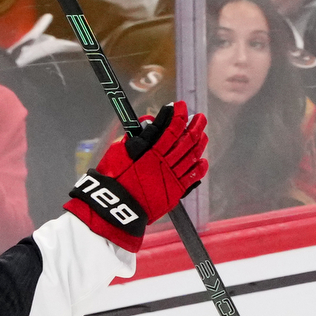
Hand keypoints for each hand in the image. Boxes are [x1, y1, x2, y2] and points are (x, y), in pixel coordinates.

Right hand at [64, 100, 206, 250]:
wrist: (115, 209)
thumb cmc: (113, 179)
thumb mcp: (118, 152)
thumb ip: (133, 138)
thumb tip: (146, 125)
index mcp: (150, 150)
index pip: (169, 127)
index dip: (176, 114)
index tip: (179, 106)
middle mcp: (163, 162)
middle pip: (186, 139)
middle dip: (195, 125)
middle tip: (199, 117)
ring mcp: (171, 177)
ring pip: (192, 155)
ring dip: (199, 142)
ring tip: (202, 134)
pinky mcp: (174, 192)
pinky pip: (192, 177)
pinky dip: (199, 167)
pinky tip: (202, 160)